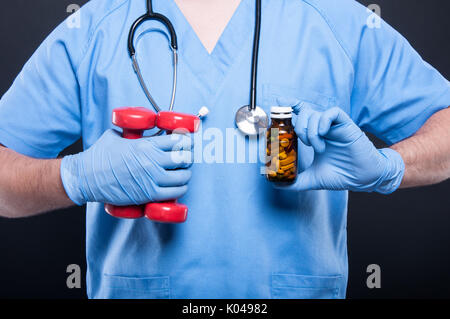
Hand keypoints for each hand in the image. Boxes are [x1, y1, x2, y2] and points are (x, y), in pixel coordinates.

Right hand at [60, 129, 192, 204]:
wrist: (86, 178)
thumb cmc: (100, 156)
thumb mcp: (117, 135)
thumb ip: (133, 131)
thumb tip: (143, 126)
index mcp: (146, 145)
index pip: (178, 140)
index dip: (187, 140)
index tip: (188, 141)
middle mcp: (152, 161)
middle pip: (184, 157)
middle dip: (189, 156)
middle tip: (187, 156)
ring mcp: (152, 179)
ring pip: (183, 176)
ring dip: (186, 173)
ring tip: (184, 171)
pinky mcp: (149, 195)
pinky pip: (175, 192)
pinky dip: (181, 188)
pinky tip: (180, 185)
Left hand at [276, 106, 403, 192]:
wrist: (363, 179)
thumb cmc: (341, 175)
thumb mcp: (312, 179)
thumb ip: (295, 181)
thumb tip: (276, 184)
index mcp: (315, 136)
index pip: (302, 115)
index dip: (290, 109)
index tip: (278, 109)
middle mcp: (324, 129)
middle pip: (306, 112)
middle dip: (298, 125)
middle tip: (301, 142)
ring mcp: (335, 127)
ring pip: (316, 113)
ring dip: (311, 131)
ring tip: (318, 148)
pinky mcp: (347, 126)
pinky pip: (333, 113)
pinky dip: (323, 123)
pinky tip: (323, 137)